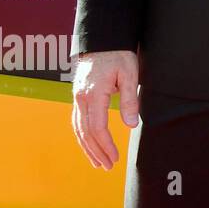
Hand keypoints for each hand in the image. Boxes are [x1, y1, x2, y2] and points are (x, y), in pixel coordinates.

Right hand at [71, 50, 139, 170]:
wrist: (103, 40)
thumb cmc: (118, 55)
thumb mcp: (129, 74)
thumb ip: (129, 100)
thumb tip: (131, 125)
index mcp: (93, 94)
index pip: (97, 127)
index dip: (106, 145)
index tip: (115, 158)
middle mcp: (81, 99)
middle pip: (86, 132)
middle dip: (96, 152)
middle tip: (107, 167)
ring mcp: (77, 98)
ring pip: (79, 129)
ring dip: (87, 147)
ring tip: (98, 162)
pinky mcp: (79, 97)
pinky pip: (78, 121)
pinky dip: (84, 136)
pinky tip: (90, 145)